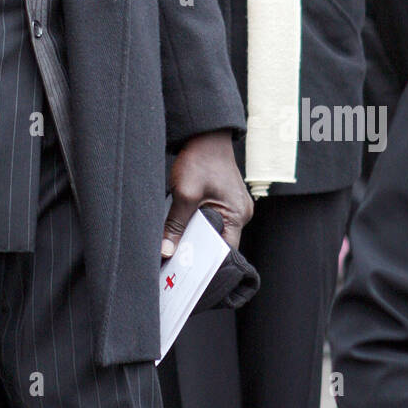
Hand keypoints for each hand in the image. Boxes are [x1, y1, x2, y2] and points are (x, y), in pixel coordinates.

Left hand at [163, 130, 252, 255]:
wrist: (204, 134)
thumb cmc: (200, 158)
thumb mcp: (184, 193)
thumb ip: (175, 224)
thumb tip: (166, 251)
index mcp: (238, 215)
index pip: (226, 252)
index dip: (207, 263)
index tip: (187, 272)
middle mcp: (240, 213)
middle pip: (218, 243)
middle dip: (198, 250)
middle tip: (177, 261)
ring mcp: (233, 206)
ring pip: (213, 231)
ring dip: (196, 236)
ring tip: (177, 245)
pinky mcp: (223, 200)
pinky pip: (211, 219)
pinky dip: (197, 224)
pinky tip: (182, 225)